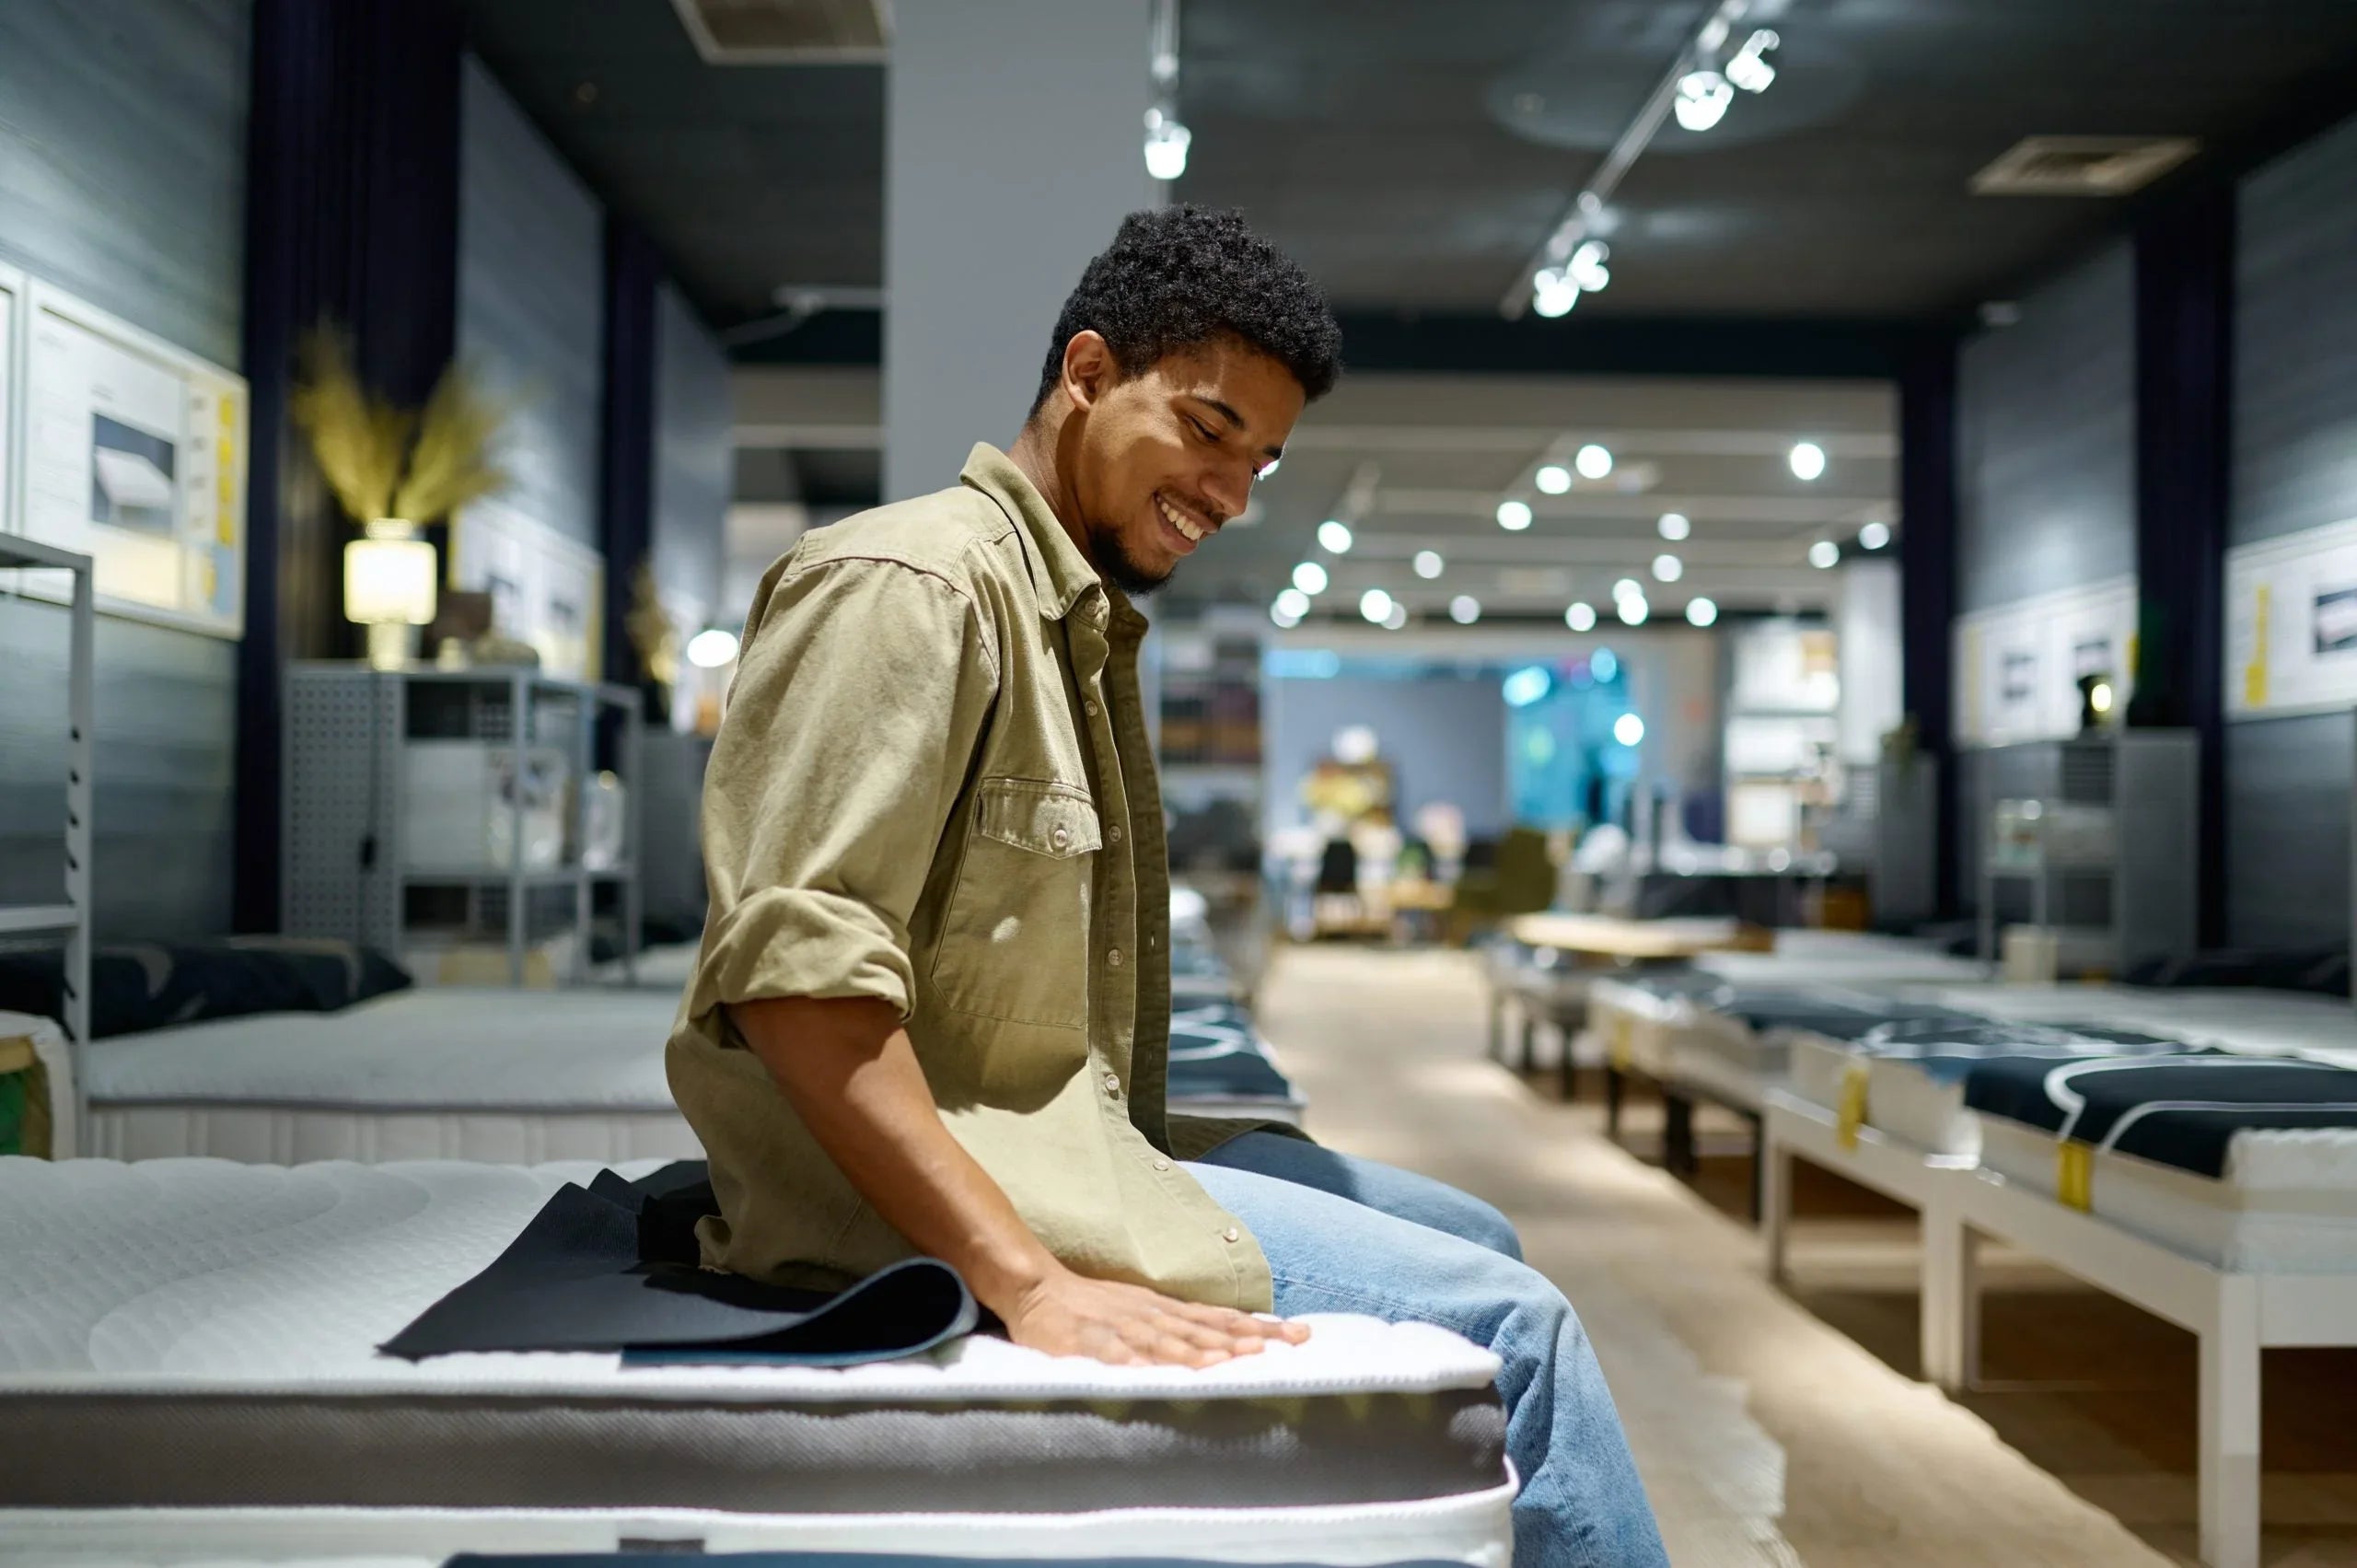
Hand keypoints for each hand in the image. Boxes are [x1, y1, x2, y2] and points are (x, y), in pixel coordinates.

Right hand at [1001, 1266, 1311, 1367]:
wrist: (1036, 1286)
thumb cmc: (1093, 1307)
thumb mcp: (1146, 1310)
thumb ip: (1183, 1328)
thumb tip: (1230, 1343)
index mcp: (1167, 1310)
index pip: (1224, 1319)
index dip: (1261, 1327)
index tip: (1300, 1335)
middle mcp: (1152, 1315)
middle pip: (1204, 1329)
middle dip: (1241, 1339)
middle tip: (1279, 1348)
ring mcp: (1121, 1326)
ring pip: (1165, 1339)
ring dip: (1198, 1350)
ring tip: (1230, 1360)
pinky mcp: (1086, 1340)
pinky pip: (1113, 1352)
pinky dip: (1134, 1361)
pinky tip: (1151, 1372)